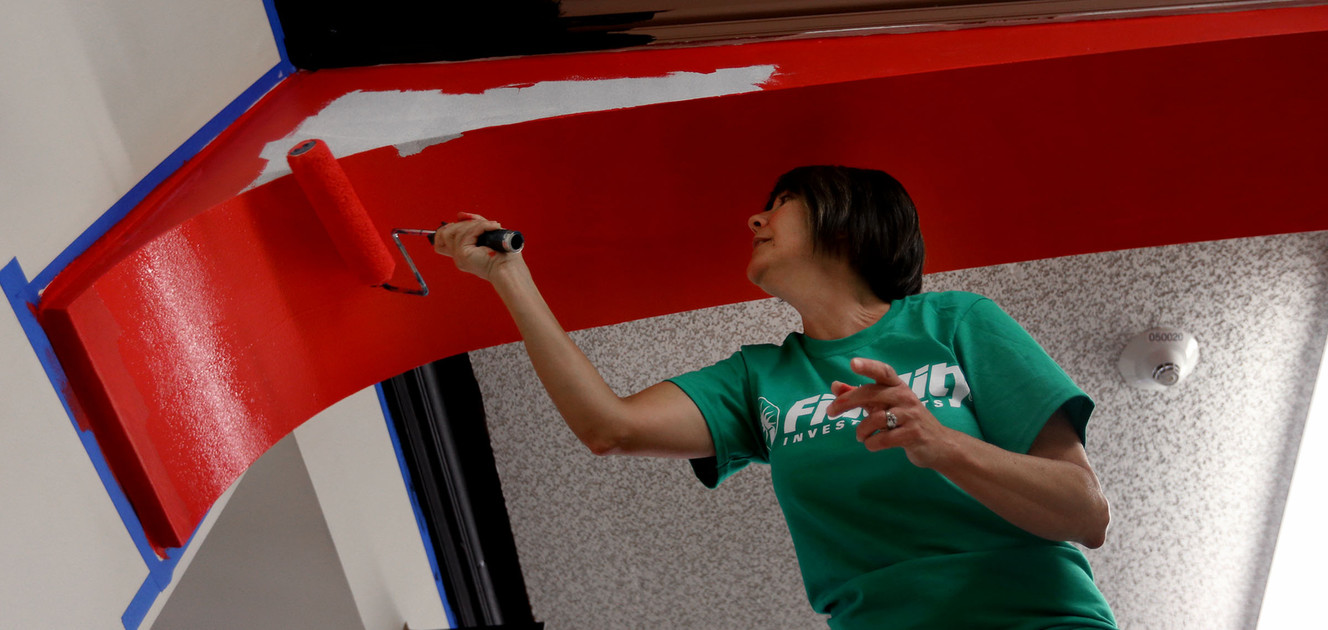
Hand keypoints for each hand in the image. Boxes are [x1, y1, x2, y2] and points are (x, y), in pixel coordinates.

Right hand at [432, 211, 519, 280]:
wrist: (510, 269)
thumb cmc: (504, 256)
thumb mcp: (488, 234)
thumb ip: (474, 223)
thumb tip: (460, 215)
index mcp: (462, 255)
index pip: (440, 240)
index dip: (450, 228)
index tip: (467, 223)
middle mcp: (458, 257)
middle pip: (446, 232)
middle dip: (466, 223)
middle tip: (486, 225)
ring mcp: (459, 256)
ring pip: (456, 230)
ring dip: (476, 224)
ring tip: (491, 227)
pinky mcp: (463, 253)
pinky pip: (468, 233)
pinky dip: (482, 226)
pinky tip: (493, 227)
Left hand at [825, 357, 956, 468]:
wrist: (939, 444)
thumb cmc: (906, 420)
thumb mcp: (884, 405)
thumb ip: (859, 395)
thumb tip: (834, 386)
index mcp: (897, 386)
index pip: (884, 372)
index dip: (868, 366)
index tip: (852, 363)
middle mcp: (905, 397)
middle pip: (871, 394)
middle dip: (846, 402)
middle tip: (830, 412)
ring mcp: (911, 415)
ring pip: (875, 419)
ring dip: (861, 430)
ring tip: (860, 436)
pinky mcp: (913, 434)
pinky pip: (883, 439)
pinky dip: (872, 443)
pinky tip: (871, 444)